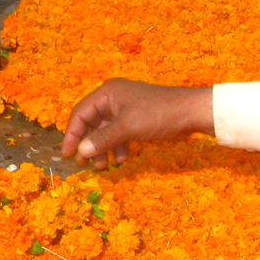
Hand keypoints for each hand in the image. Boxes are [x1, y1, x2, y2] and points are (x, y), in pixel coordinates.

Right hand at [60, 78, 211, 166]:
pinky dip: (119, 147)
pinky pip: (120, 134)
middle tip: (84, 164)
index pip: (81, 113)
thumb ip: (102, 139)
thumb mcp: (127, 127)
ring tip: (103, 166)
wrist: (190, 113)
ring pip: (106, 131)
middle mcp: (113, 99)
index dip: (72, 134)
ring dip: (103, 148)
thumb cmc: (157, 114)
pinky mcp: (136, 119)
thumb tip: (81, 152)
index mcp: (107, 93)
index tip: (68, 154)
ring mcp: (125, 109)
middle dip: (88, 144)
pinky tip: (123, 159)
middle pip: (92, 123)